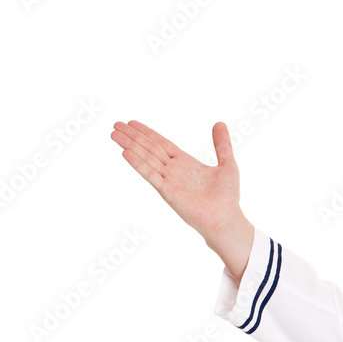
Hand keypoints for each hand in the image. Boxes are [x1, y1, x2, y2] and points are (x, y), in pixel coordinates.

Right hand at [111, 118, 253, 281]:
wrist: (226, 219)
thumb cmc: (228, 197)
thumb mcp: (227, 164)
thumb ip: (222, 144)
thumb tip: (219, 123)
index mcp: (186, 163)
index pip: (161, 143)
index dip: (147, 133)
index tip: (132, 123)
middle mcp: (174, 171)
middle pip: (149, 148)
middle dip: (133, 136)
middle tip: (116, 124)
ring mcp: (169, 181)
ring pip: (146, 158)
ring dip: (130, 145)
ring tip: (114, 134)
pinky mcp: (168, 192)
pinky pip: (150, 174)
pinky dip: (138, 163)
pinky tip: (125, 152)